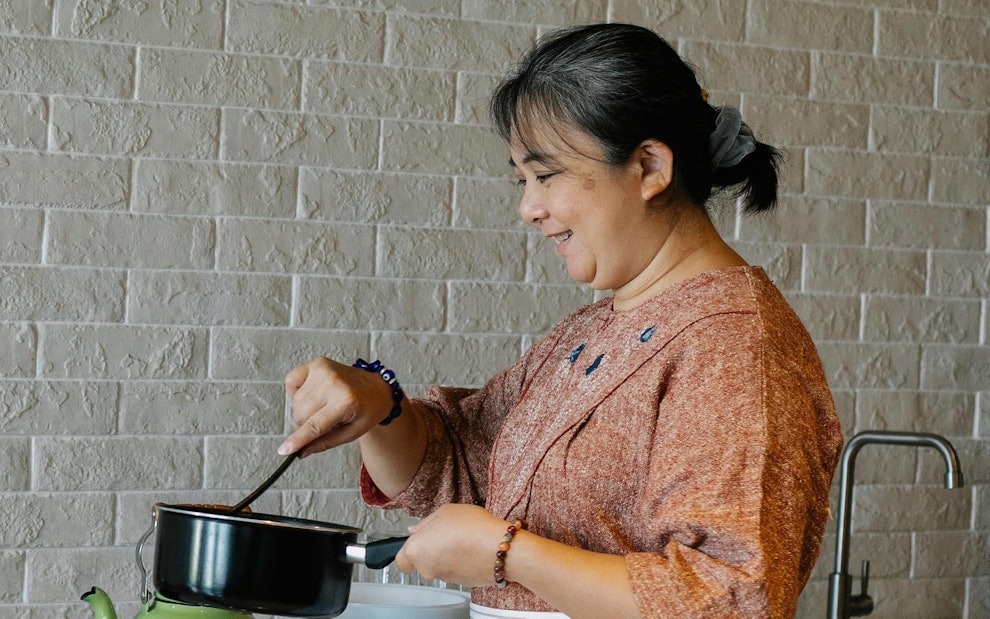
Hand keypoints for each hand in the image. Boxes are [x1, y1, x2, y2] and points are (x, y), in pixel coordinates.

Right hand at [279, 357, 395, 456]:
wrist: (377, 388)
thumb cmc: (367, 410)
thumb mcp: (352, 433)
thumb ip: (325, 443)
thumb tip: (300, 452)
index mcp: (346, 401)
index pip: (314, 425)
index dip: (297, 439)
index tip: (284, 450)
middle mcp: (333, 382)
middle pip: (300, 415)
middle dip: (305, 426)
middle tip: (324, 423)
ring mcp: (323, 370)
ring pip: (295, 403)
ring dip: (304, 411)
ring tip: (324, 407)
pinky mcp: (317, 363)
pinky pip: (291, 382)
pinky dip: (297, 392)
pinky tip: (314, 394)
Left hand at [394, 504, 511, 586]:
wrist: (500, 549)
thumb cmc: (472, 527)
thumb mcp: (445, 511)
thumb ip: (426, 522)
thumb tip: (416, 530)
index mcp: (417, 550)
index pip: (400, 560)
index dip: (409, 550)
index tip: (418, 540)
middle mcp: (427, 569)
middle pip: (421, 562)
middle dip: (431, 549)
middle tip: (445, 533)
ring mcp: (444, 577)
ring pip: (439, 566)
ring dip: (446, 555)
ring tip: (463, 538)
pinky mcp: (461, 583)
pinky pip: (455, 571)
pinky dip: (460, 562)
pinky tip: (471, 549)